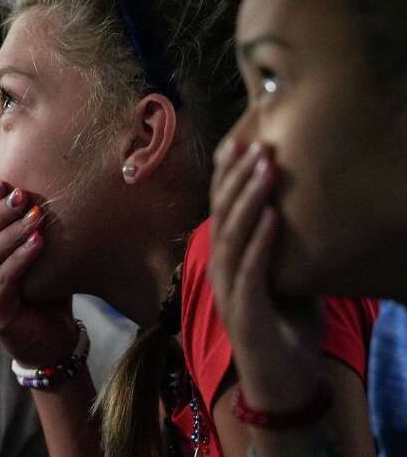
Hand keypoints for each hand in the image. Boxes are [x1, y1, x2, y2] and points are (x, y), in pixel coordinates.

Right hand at [0, 181, 78, 367]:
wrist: (51, 340)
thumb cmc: (40, 290)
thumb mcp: (26, 253)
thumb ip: (17, 225)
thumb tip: (14, 186)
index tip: (3, 182)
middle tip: (22, 195)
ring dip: (13, 231)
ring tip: (36, 215)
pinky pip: (3, 279)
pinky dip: (21, 257)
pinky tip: (39, 242)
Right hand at [209, 140, 323, 410]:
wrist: (283, 383)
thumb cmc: (286, 330)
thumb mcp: (291, 279)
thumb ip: (288, 249)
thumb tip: (305, 213)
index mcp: (228, 260)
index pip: (222, 211)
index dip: (227, 177)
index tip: (239, 143)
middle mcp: (221, 271)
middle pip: (222, 216)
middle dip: (237, 178)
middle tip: (256, 145)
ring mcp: (230, 292)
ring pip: (233, 237)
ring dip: (249, 201)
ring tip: (265, 170)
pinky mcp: (245, 312)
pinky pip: (251, 271)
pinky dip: (261, 242)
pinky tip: (275, 217)